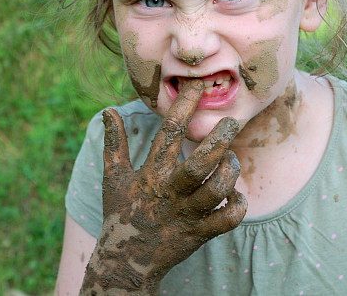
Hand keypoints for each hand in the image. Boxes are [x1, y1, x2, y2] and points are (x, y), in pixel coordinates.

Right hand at [80, 79, 246, 294]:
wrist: (125, 261)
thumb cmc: (121, 212)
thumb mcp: (114, 176)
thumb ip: (114, 143)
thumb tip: (109, 110)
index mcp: (151, 173)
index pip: (169, 132)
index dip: (184, 106)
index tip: (198, 85)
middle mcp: (170, 191)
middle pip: (199, 164)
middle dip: (218, 141)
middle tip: (231, 123)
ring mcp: (186, 213)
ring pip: (216, 190)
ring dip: (229, 173)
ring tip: (231, 160)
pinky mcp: (199, 233)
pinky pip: (226, 220)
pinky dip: (237, 206)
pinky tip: (236, 196)